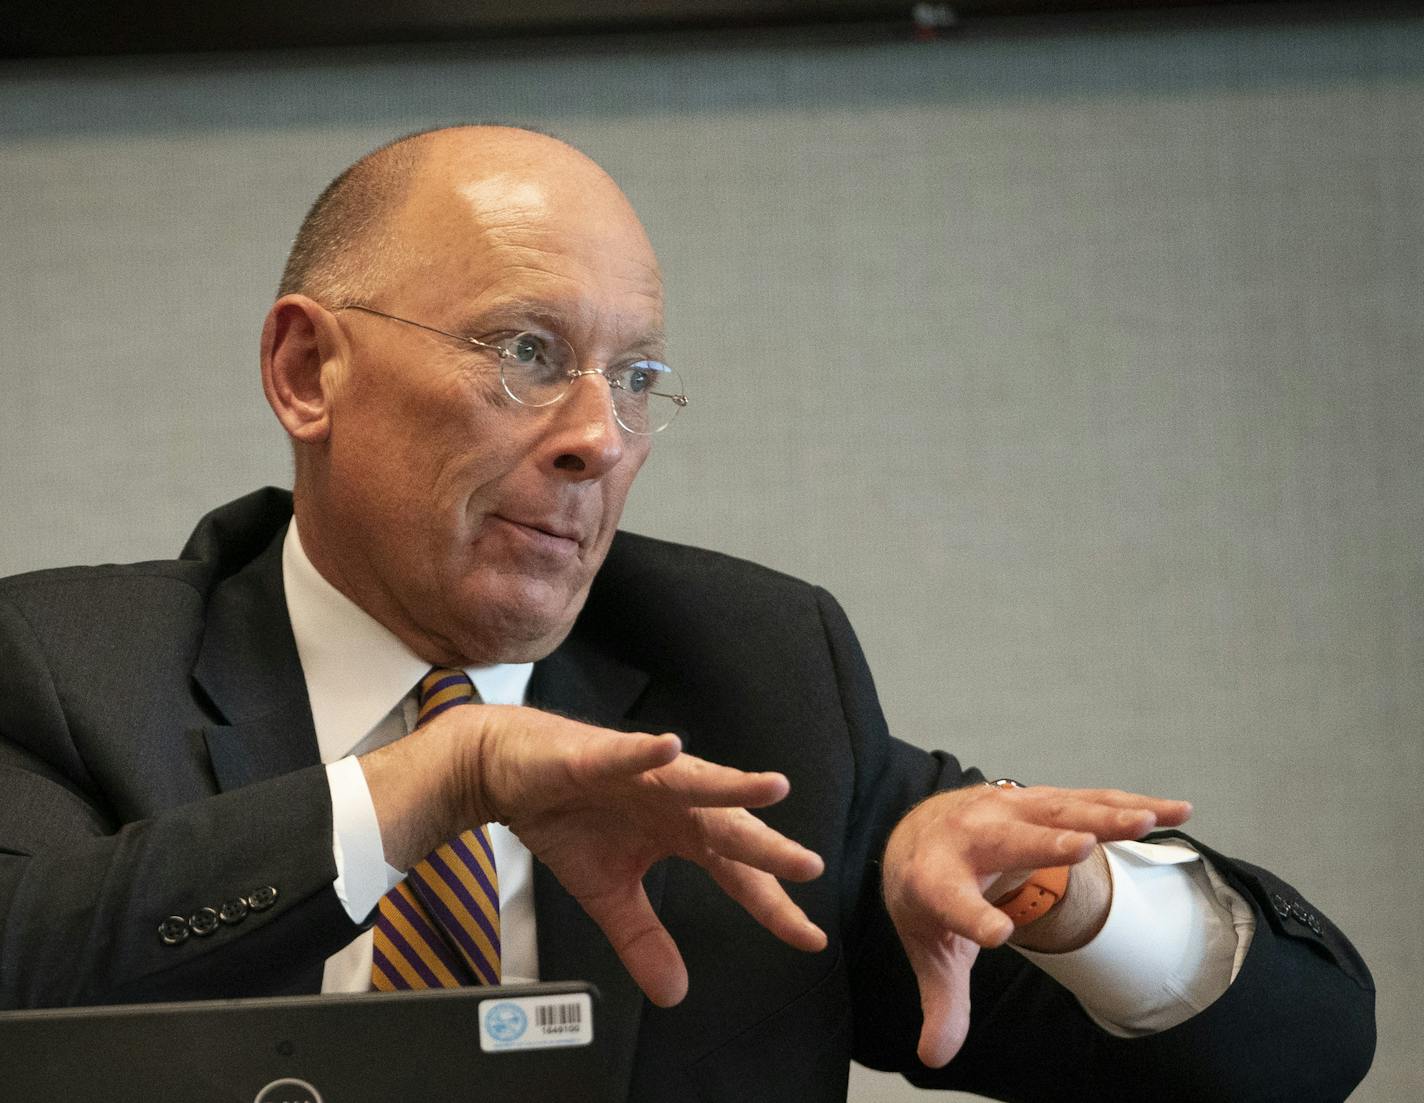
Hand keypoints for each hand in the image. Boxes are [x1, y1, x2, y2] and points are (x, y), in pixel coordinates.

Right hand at [361, 704, 826, 1006]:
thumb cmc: (566, 817)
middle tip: (808, 868)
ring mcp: (640, 773)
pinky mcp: (596, 755)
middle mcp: (673, 799)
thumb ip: (643, 936)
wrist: (508, 771)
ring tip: (772, 787)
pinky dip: (647, 751)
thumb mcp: (605, 892)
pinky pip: (625, 754)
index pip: (736, 871)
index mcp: (681, 831)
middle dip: (767, 848)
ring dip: (730, 785)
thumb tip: (674, 994)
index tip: (809, 937)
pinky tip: (671, 746)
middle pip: (728, 826)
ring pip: (693, 781)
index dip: (771, 903)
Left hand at [881, 782, 1191, 1067]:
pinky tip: (1173, 812)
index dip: (972, 917)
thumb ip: (943, 1000)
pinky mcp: (1038, 801)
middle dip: (1044, 846)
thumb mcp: (931, 948)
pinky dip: (1131, 804)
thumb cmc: (929, 896)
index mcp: (935, 879)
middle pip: (1008, 841)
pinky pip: (1088, 802)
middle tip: (1082, 847)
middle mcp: (970, 837)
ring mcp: (1006, 811)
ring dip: (1103, 818)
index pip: (952, 901)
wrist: (920, 833)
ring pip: (1057, 813)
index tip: (997, 934)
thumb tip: (936, 1056)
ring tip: (1144, 824)